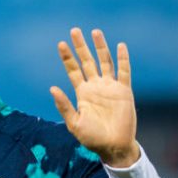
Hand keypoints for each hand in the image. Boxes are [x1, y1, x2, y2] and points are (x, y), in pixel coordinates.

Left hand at [50, 28, 139, 167]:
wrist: (113, 146)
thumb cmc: (92, 138)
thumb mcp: (74, 123)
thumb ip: (64, 105)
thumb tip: (52, 88)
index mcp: (82, 92)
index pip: (73, 70)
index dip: (67, 57)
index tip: (61, 44)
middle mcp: (95, 86)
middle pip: (87, 61)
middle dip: (81, 46)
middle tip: (74, 30)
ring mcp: (110, 87)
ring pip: (105, 61)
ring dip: (100, 47)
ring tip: (95, 31)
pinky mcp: (124, 91)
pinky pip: (124, 71)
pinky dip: (123, 58)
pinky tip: (120, 46)